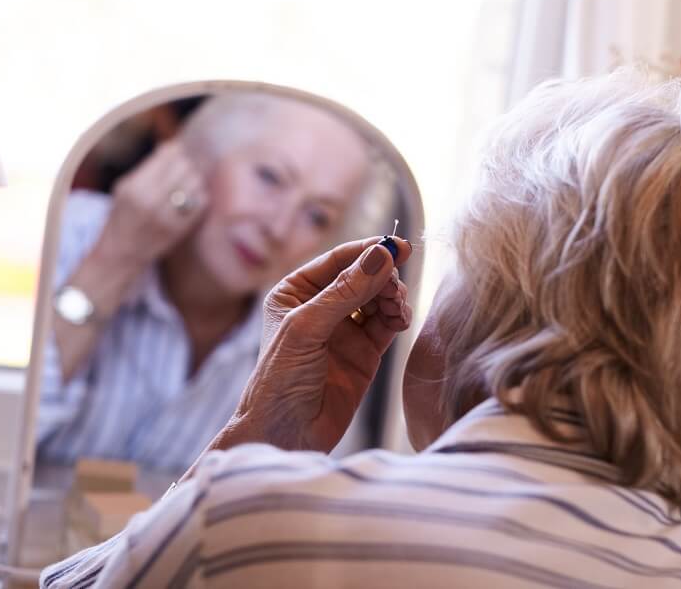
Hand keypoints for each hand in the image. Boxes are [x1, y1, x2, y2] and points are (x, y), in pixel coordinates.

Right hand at [92, 139, 207, 270]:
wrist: (122, 254)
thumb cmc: (123, 216)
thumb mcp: (124, 189)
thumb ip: (147, 168)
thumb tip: (174, 146)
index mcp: (134, 187)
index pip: (167, 156)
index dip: (176, 150)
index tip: (177, 151)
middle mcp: (150, 201)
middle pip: (184, 167)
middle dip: (186, 164)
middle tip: (184, 168)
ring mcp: (167, 217)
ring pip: (195, 183)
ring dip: (194, 180)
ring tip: (186, 183)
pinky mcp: (180, 229)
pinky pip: (201, 203)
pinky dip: (199, 196)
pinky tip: (190, 198)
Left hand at [233, 237, 412, 451]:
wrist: (287, 435)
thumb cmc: (280, 380)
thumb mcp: (307, 328)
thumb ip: (346, 291)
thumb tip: (381, 256)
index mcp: (295, 292)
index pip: (338, 260)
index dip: (368, 251)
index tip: (397, 246)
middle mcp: (320, 307)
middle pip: (363, 276)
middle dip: (383, 277)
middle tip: (395, 288)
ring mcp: (344, 330)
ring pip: (378, 298)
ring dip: (392, 297)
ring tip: (396, 307)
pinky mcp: (365, 352)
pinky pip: (387, 324)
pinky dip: (398, 317)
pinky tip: (400, 319)